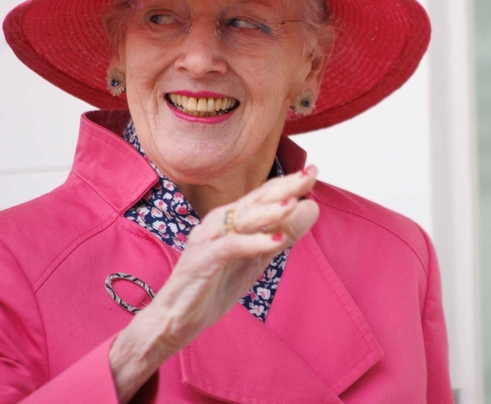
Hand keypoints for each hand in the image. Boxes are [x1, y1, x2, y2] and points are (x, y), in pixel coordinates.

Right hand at [109, 166, 319, 401]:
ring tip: (294, 204)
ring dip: (269, 211)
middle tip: (310, 176)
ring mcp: (207, 239)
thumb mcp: (257, 260)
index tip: (315, 171)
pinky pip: (230, 247)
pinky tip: (276, 240)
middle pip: (255, 200)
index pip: (263, 195)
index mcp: (231, 219)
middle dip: (283, 188)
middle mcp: (218, 222)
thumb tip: (312, 208)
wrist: (176, 319)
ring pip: (242, 219)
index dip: (288, 183)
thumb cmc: (214, 285)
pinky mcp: (201, 260)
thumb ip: (282, 234)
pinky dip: (253, 243)